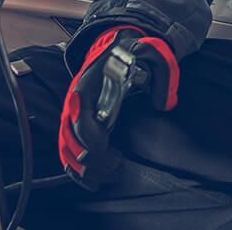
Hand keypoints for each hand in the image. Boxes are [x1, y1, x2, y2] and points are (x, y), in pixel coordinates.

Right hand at [58, 25, 178, 188]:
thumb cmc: (131, 56)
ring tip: (110, 175)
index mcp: (87, 88)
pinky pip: (67, 152)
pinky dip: (76, 171)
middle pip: (72, 143)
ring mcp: (71, 114)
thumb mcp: (152, 56)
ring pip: (67, 151)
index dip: (96, 145)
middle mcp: (74, 104)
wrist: (116, 49)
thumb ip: (162, 76)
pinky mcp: (74, 123)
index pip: (82, 125)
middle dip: (94, 162)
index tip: (116, 155)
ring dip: (86, 170)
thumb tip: (164, 104)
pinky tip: (93, 182)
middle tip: (117, 166)